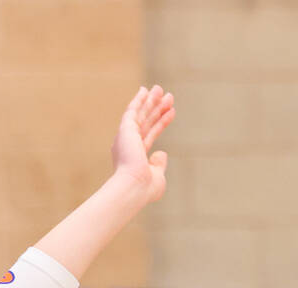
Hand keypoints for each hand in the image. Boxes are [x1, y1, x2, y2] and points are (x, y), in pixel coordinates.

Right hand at [111, 86, 174, 203]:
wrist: (134, 187)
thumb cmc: (145, 188)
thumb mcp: (157, 176)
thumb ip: (159, 164)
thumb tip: (162, 152)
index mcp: (134, 156)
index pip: (150, 135)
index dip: (161, 123)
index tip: (171, 112)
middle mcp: (128, 145)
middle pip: (146, 122)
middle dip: (156, 109)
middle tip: (167, 96)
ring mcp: (126, 137)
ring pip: (141, 115)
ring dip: (151, 101)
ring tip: (161, 89)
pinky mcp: (125, 130)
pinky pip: (132, 111)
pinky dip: (138, 100)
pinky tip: (145, 90)